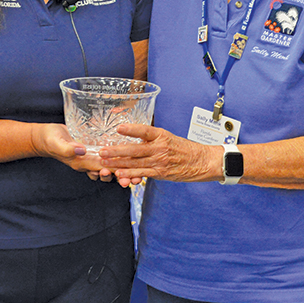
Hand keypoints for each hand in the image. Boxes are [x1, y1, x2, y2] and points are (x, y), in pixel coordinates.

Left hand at [97, 123, 213, 183]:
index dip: (131, 129)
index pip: (145, 131)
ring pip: (135, 163)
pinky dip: (130, 175)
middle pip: (135, 149)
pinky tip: (119, 175)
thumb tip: (133, 137)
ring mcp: (160, 161)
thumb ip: (152, 139)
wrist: (201, 161)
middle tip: (102, 151)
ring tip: (105, 164)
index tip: (119, 128)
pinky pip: (142, 174)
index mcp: (162, 135)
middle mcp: (160, 148)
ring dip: (118, 164)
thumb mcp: (169, 137)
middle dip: (116, 151)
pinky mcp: (160, 173)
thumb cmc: (185, 148)